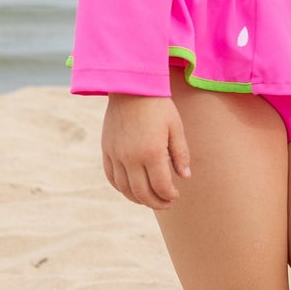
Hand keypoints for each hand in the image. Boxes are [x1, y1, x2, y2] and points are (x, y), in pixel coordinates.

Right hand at [101, 94, 190, 208]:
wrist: (130, 86)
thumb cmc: (158, 106)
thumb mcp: (175, 128)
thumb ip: (180, 154)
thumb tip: (184, 177)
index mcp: (151, 153)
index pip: (161, 186)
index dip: (169, 196)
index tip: (176, 196)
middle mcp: (131, 158)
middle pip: (142, 193)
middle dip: (156, 202)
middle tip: (167, 203)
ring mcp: (116, 155)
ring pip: (125, 189)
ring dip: (138, 199)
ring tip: (151, 199)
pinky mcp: (106, 150)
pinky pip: (111, 177)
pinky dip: (122, 188)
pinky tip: (132, 189)